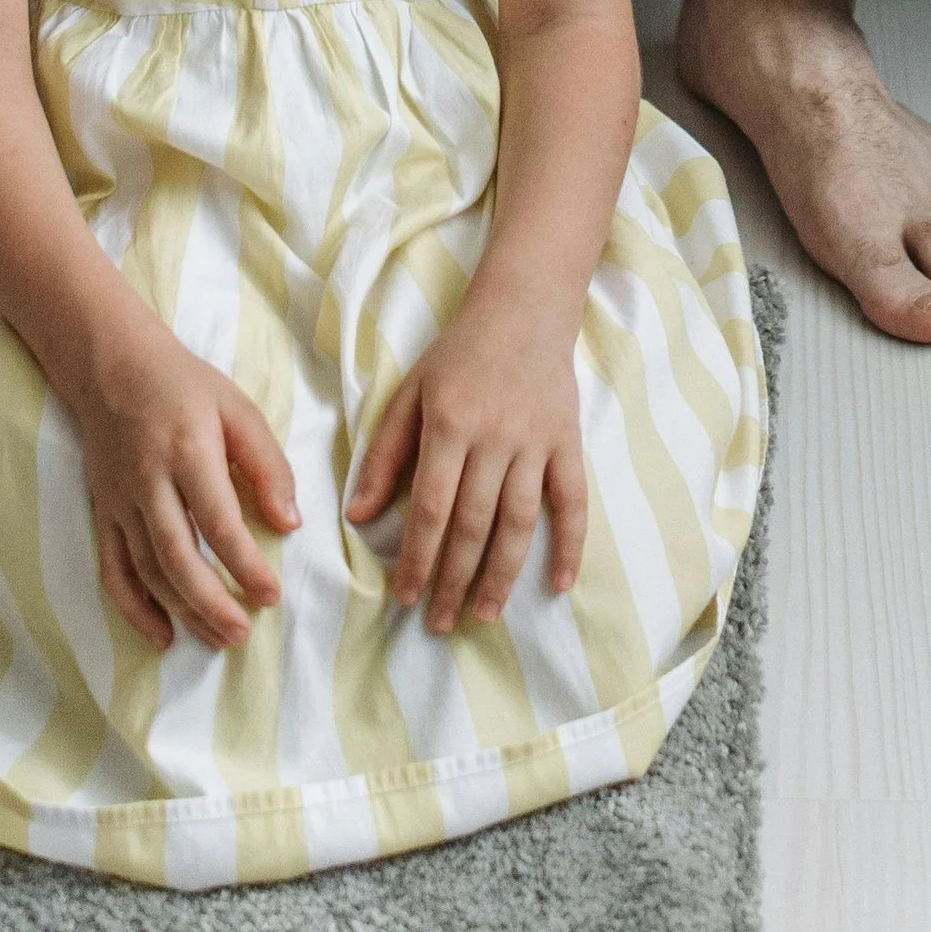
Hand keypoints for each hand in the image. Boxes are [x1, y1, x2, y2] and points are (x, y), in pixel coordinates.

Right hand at [73, 335, 299, 653]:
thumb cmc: (184, 385)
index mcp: (188, 449)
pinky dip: (133, 608)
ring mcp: (120, 500)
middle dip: (210, 603)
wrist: (112, 366)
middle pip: (176, 556)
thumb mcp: (237, 408)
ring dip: (181, 612)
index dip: (245, 564)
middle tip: (242, 634)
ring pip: (147, 570)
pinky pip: (113, 570)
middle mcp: (149, 480)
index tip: (271, 595)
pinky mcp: (103, 512)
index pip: (218, 521)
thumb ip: (267, 464)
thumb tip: (290, 524)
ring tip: (218, 639)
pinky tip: (162, 634)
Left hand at [345, 289, 588, 631]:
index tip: (405, 598)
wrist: (524, 308)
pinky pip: (572, 500)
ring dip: (502, 574)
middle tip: (439, 623)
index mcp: (448, 424)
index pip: (429, 508)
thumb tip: (358, 516)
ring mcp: (535, 441)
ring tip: (485, 614)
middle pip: (472, 524)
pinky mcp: (568, 440)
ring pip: (519, 521)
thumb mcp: (410, 393)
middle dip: (453, 579)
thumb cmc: (458, 353)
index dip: (417, 558)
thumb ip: (384, 454)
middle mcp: (493, 437)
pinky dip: (570, 544)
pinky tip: (560, 584)